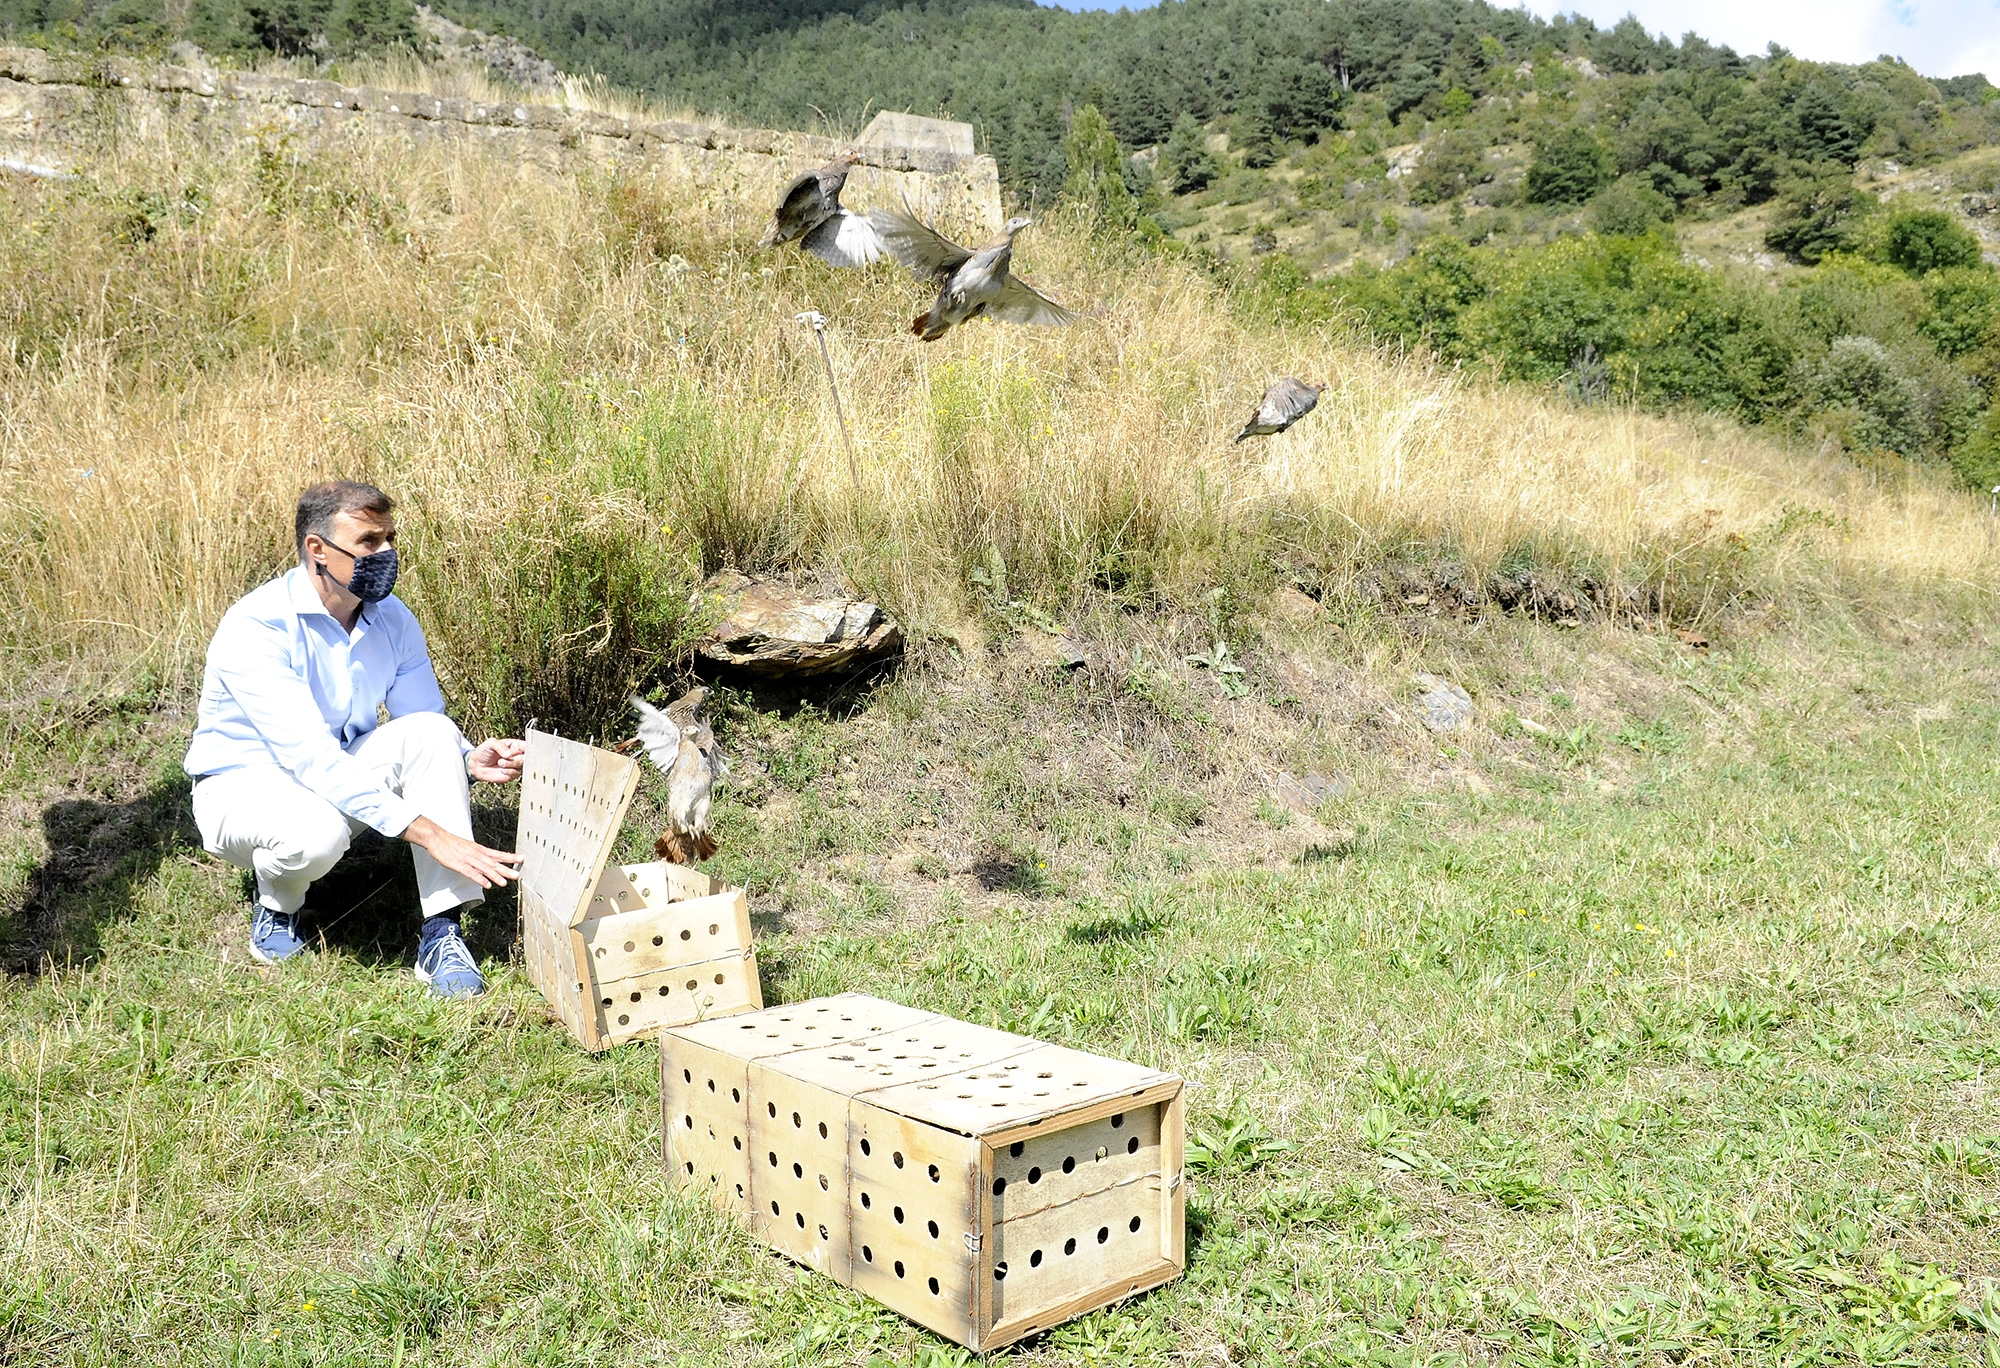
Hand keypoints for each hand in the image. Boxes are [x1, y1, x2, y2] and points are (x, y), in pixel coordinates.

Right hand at [402, 816, 522, 888]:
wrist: (437, 838)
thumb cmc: (451, 843)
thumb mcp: (469, 847)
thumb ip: (478, 855)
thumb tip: (488, 861)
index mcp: (479, 849)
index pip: (497, 854)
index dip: (510, 857)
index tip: (522, 859)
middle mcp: (476, 854)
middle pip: (494, 862)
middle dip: (507, 869)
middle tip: (518, 875)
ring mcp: (468, 859)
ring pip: (484, 868)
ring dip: (495, 876)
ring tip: (505, 883)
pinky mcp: (458, 864)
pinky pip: (470, 873)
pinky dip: (479, 878)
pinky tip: (486, 884)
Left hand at [467, 737, 524, 783]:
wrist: (476, 765)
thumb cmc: (483, 751)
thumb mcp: (490, 743)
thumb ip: (500, 746)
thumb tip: (509, 754)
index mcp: (515, 746)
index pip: (527, 746)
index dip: (529, 749)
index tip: (524, 751)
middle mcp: (517, 756)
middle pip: (527, 758)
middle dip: (517, 759)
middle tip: (507, 758)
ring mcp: (515, 766)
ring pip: (522, 767)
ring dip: (510, 765)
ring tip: (500, 763)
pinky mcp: (511, 775)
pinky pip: (516, 774)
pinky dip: (508, 772)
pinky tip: (501, 770)